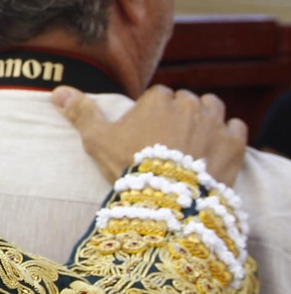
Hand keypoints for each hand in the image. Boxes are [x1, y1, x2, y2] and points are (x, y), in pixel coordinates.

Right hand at [54, 84, 248, 185]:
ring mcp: (214, 123)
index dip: (152, 113)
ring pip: (213, 108)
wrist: (166, 201)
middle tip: (168, 141)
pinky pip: (236, 127)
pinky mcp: (234, 143)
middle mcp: (189, 105)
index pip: (158, 95)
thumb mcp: (96, 140)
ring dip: (206, 119)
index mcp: (158, 99)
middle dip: (179, 115)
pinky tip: (216, 148)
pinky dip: (228, 135)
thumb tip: (57, 91)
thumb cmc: (128, 167)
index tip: (147, 133)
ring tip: (193, 140)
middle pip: (186, 100)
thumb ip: (81, 112)